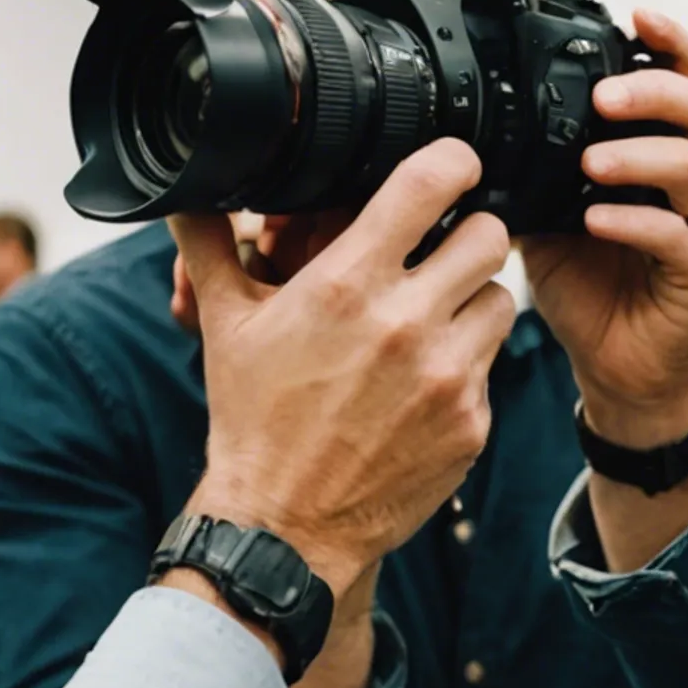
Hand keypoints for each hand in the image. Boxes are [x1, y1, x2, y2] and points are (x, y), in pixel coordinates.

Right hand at [172, 139, 518, 595]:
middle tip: (441, 250)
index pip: (432, 183)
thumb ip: (209, 244)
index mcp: (346, 284)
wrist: (283, 525)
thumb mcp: (225, 324)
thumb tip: (185, 192)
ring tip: (431, 319)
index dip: (452, 161)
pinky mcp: (471, 423)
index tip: (451, 165)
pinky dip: (465, 364)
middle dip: (467, 234)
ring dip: (472, 300)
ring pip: (501, 297)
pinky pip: (491, 365)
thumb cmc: (253, 419)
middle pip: (489, 234)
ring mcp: (447, 376)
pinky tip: (422, 382)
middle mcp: (405, 323)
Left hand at [522, 10, 687, 446]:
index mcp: (678, 152)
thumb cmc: (590, 282)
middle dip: (649, 91)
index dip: (673, 42)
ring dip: (635, 155)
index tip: (637, 15)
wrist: (616, 366)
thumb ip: (540, 163)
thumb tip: (482, 121)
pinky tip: (594, 218)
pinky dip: (632, 221)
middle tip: (600, 97)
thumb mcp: (552, 208)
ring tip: (588, 160)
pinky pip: (676, 236)